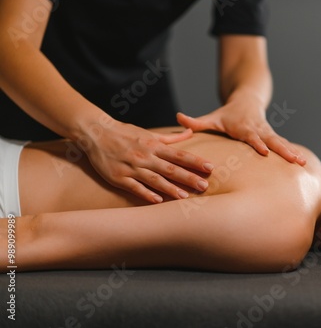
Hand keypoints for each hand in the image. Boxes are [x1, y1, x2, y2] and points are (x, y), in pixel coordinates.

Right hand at [79, 120, 213, 202]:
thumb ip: (171, 137)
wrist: (96, 132)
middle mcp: (145, 156)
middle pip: (171, 168)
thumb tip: (190, 132)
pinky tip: (157, 201)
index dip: (196, 161)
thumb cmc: (125, 133)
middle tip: (204, 186)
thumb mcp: (149, 133)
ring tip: (185, 197)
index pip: (179, 155)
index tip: (210, 167)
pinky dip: (145, 193)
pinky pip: (134, 187)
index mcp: (154, 145)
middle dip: (188, 177)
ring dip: (170, 188)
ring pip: (154, 179)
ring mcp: (132, 167)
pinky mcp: (119, 177)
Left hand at [177, 102, 305, 165]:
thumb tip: (178, 117)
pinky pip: (284, 146)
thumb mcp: (212, 117)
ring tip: (303, 163)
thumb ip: (196, 122)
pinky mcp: (273, 137)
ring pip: (282, 144)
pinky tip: (303, 164)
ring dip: (292, 153)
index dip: (258, 143)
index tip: (265, 152)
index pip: (251, 137)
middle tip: (295, 160)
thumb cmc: (227, 113)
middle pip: (272, 141)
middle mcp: (259, 130)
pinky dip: (293, 153)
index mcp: (244, 128)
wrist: (248, 100)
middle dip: (284, 150)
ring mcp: (268, 133)